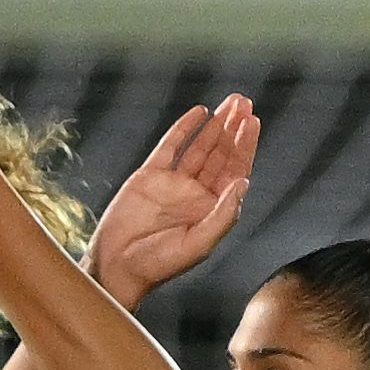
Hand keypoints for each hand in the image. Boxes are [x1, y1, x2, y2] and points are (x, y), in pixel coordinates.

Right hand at [91, 97, 260, 298]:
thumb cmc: (158, 264)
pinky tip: (199, 113)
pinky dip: (184, 129)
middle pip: (221, 154)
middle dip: (234, 128)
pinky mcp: (149, 176)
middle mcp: (196, 194)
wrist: (117, 266)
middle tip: (244, 102)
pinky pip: (171, 146)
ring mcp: (173, 183)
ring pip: (200, 146)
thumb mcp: (197, 245)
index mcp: (211, 209)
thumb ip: (222, 215)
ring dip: (216, 125)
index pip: (234, 171)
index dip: (245, 146)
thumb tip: (243, 183)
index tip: (252, 122)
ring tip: (231, 102)